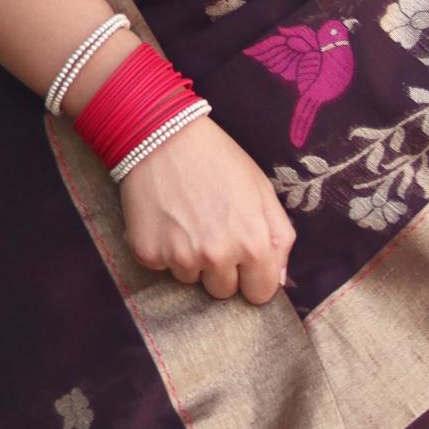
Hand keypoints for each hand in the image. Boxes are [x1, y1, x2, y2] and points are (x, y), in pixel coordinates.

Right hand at [118, 111, 297, 305]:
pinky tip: (165, 219)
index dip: (254, 276)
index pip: (260, 293)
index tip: (245, 261)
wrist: (162, 135)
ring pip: (191, 280)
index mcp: (252, 243)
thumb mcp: (261, 189)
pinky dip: (164, 249)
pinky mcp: (148, 254)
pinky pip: (162, 267)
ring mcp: (179, 258)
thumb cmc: (218, 158)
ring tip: (187, 219)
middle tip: (212, 230)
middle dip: (222, 269)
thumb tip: (278, 278)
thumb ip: (279, 237)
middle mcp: (216, 257)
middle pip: (224, 291)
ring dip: (191, 259)